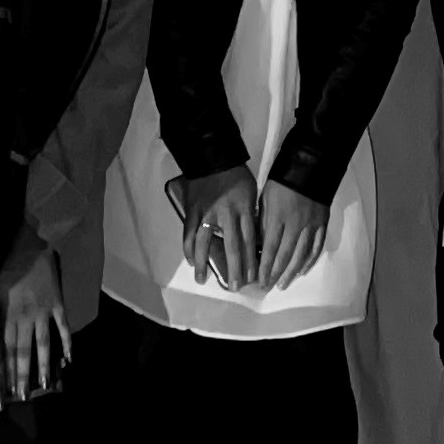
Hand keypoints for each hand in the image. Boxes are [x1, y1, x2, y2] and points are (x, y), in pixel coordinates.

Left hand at [0, 237, 67, 399]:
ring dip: (42, 367)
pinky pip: (63, 329)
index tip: (3, 387)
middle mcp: (25, 318)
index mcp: (8, 315)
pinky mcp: (58, 305)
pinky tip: (67, 360)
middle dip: (21, 376)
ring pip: (43, 345)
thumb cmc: (8, 269)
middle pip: (23, 352)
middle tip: (21, 396)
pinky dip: (66, 344)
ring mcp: (43, 313)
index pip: (5, 349)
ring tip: (43, 386)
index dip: (5, 370)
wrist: (30, 248)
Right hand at [179, 166, 260, 289]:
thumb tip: (253, 238)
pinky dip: (189, 249)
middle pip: (232, 247)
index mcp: (244, 209)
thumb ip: (251, 215)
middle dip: (235, 269)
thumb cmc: (236, 175)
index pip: (250, 241)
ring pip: (205, 244)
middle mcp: (226, 215)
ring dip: (204, 264)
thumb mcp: (251, 193)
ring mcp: (207, 214)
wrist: (212, 157)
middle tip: (236, 286)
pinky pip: (189, 234)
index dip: (252, 261)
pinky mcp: (192, 212)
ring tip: (202, 280)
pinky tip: (191, 261)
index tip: (254, 277)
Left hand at [258, 182, 329, 290]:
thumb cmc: (281, 183)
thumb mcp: (265, 200)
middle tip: (268, 287)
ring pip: (301, 255)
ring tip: (284, 284)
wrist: (310, 168)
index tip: (259, 280)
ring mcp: (311, 225)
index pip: (270, 248)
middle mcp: (295, 224)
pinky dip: (309, 261)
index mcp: (278, 217)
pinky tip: (303, 270)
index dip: (265, 267)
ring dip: (292, 272)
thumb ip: (264, 223)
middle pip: (285, 255)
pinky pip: (316, 247)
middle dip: (276, 273)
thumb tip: (261, 245)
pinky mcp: (322, 224)